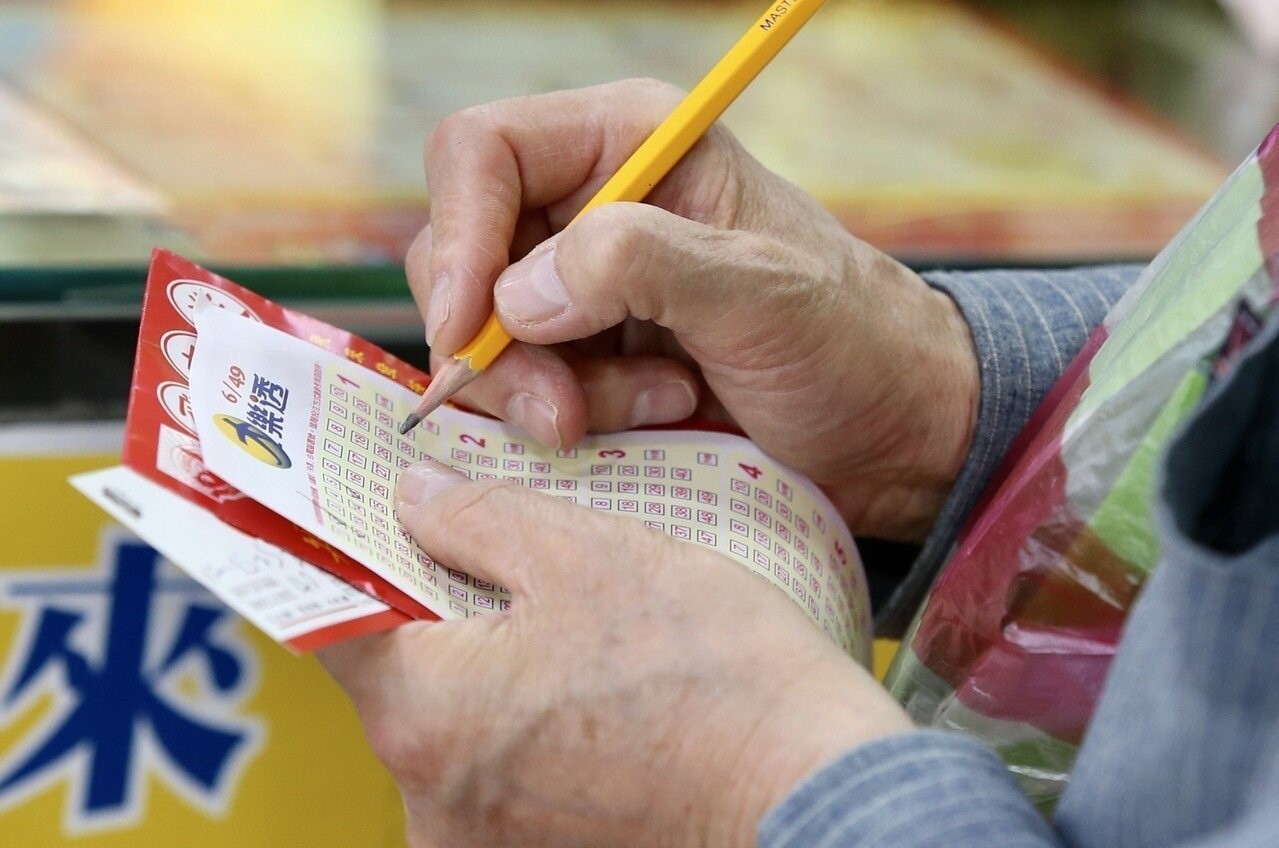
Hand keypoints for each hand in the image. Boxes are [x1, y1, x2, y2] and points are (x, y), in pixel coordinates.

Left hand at [318, 460, 913, 847]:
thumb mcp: (591, 556)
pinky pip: (507, 776)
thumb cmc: (715, 680)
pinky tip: (600, 694)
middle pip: (403, 678)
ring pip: (459, 728)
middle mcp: (433, 802)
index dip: (356, 555)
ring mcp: (486, 846)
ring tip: (576, 632)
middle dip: (446, 613)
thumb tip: (413, 496)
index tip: (382, 522)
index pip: (335, 619)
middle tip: (508, 561)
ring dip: (498, 674)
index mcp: (425, 715)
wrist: (815, 798)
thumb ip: (478, 518)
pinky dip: (535, 728)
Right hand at [410, 79, 978, 541]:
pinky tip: (663, 413)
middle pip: (464, 253)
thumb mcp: (761, 291)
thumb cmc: (850, 342)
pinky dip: (577, 416)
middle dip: (502, 344)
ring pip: (487, 334)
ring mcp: (584, 284)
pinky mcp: (589, 354)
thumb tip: (515, 296)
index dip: (457, 235)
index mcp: (629, 143)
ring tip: (658, 403)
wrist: (891, 429)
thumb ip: (642, 265)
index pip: (482, 152)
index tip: (469, 329)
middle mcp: (592, 203)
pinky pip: (525, 386)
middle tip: (563, 412)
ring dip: (552, 391)